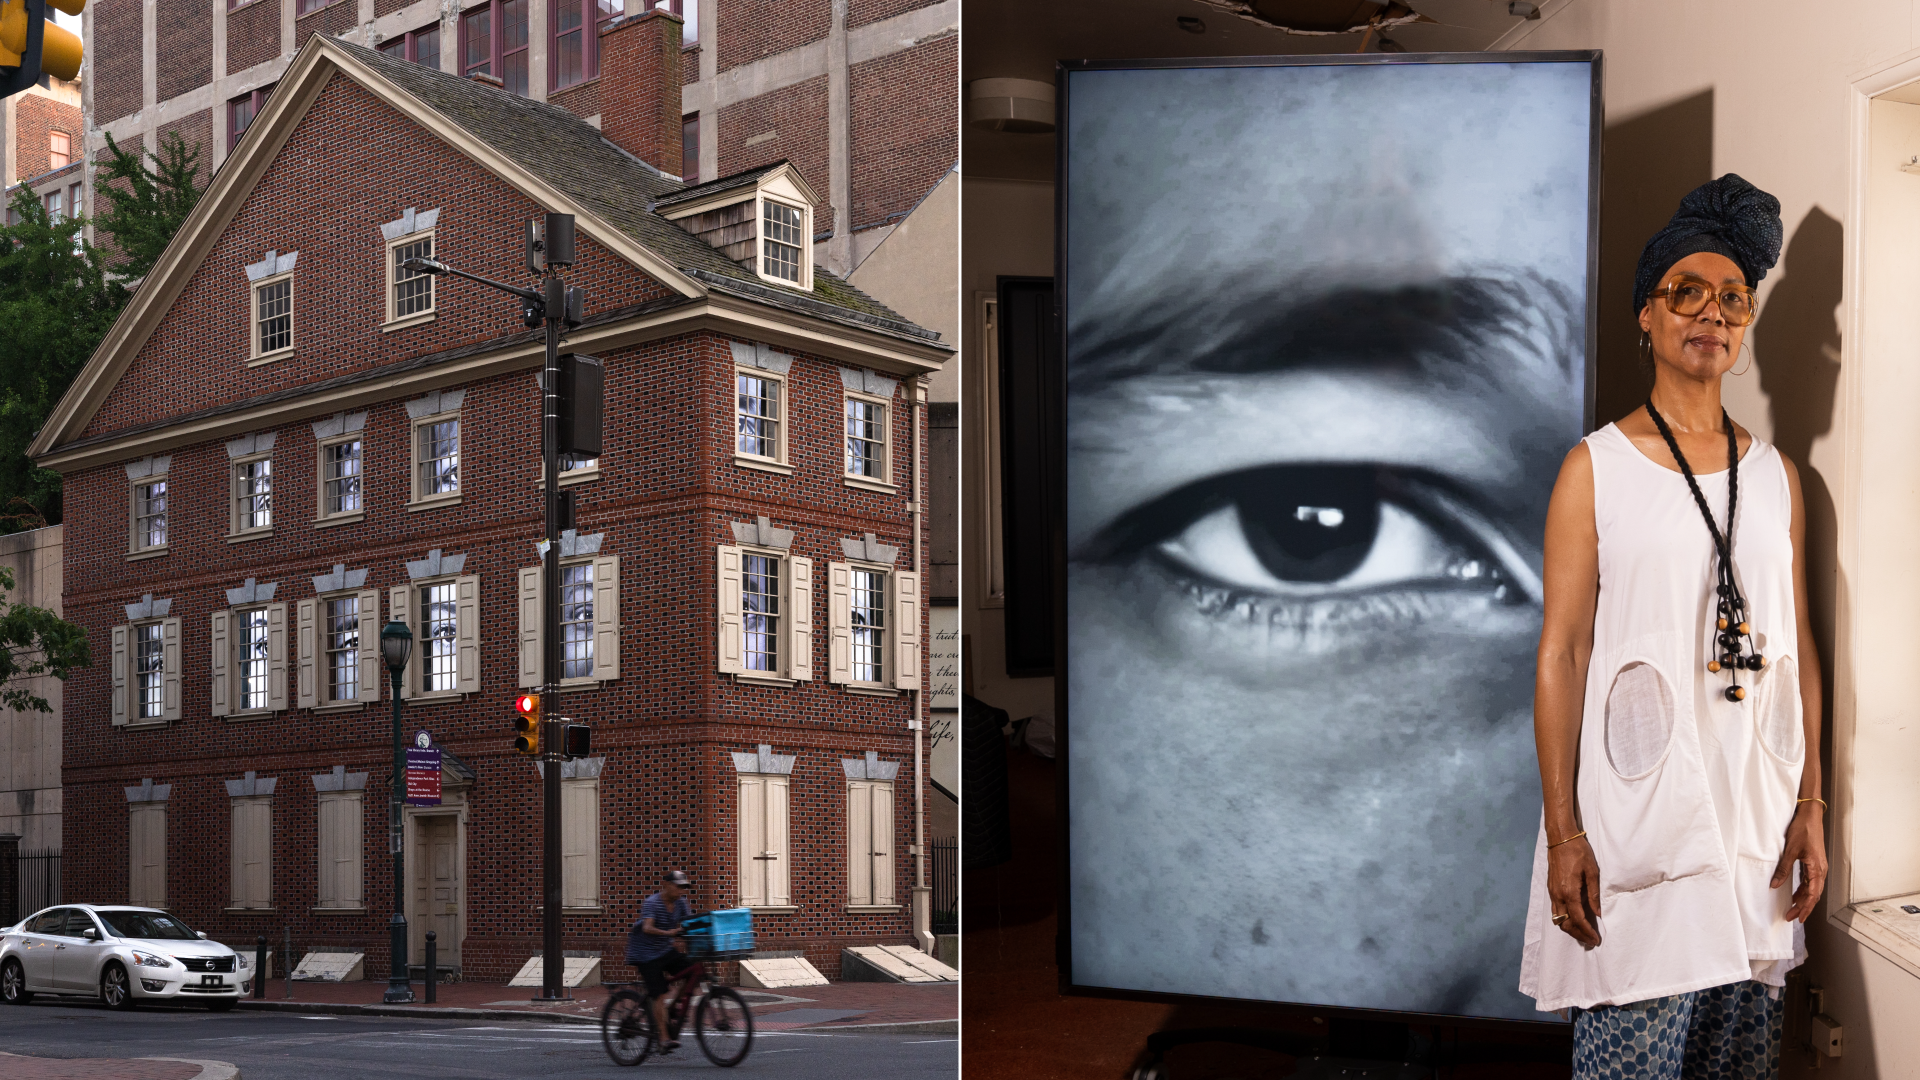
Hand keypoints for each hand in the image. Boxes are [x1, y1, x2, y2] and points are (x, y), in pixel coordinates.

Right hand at [1547, 835, 1601, 947]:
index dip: (1587, 932)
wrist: (1560, 838)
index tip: (1596, 940)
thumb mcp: (1592, 872)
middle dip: (1578, 934)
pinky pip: (1556, 910)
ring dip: (1570, 928)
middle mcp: (1558, 895)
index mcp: (1569, 892)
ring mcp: (1552, 892)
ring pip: (1558, 919)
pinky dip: (1564, 919)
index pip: (1578, 919)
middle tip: (1591, 941)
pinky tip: (1574, 918)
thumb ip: (1594, 895)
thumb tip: (1598, 913)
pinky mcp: (1551, 889)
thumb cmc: (1578, 852)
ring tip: (1583, 933)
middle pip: (1565, 924)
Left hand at [1773, 801, 1827, 922]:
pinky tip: (1795, 894)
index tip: (1797, 917)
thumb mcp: (1790, 850)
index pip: (1812, 894)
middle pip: (1813, 894)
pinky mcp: (1814, 862)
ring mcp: (1818, 866)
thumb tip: (1774, 885)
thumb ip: (1783, 868)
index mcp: (1817, 868)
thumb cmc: (1803, 829)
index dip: (1805, 907)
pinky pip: (1810, 881)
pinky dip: (1803, 890)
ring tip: (1792, 908)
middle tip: (1791, 917)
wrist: (1810, 815)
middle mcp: (1820, 869)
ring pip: (1812, 888)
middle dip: (1803, 907)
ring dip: (1803, 899)